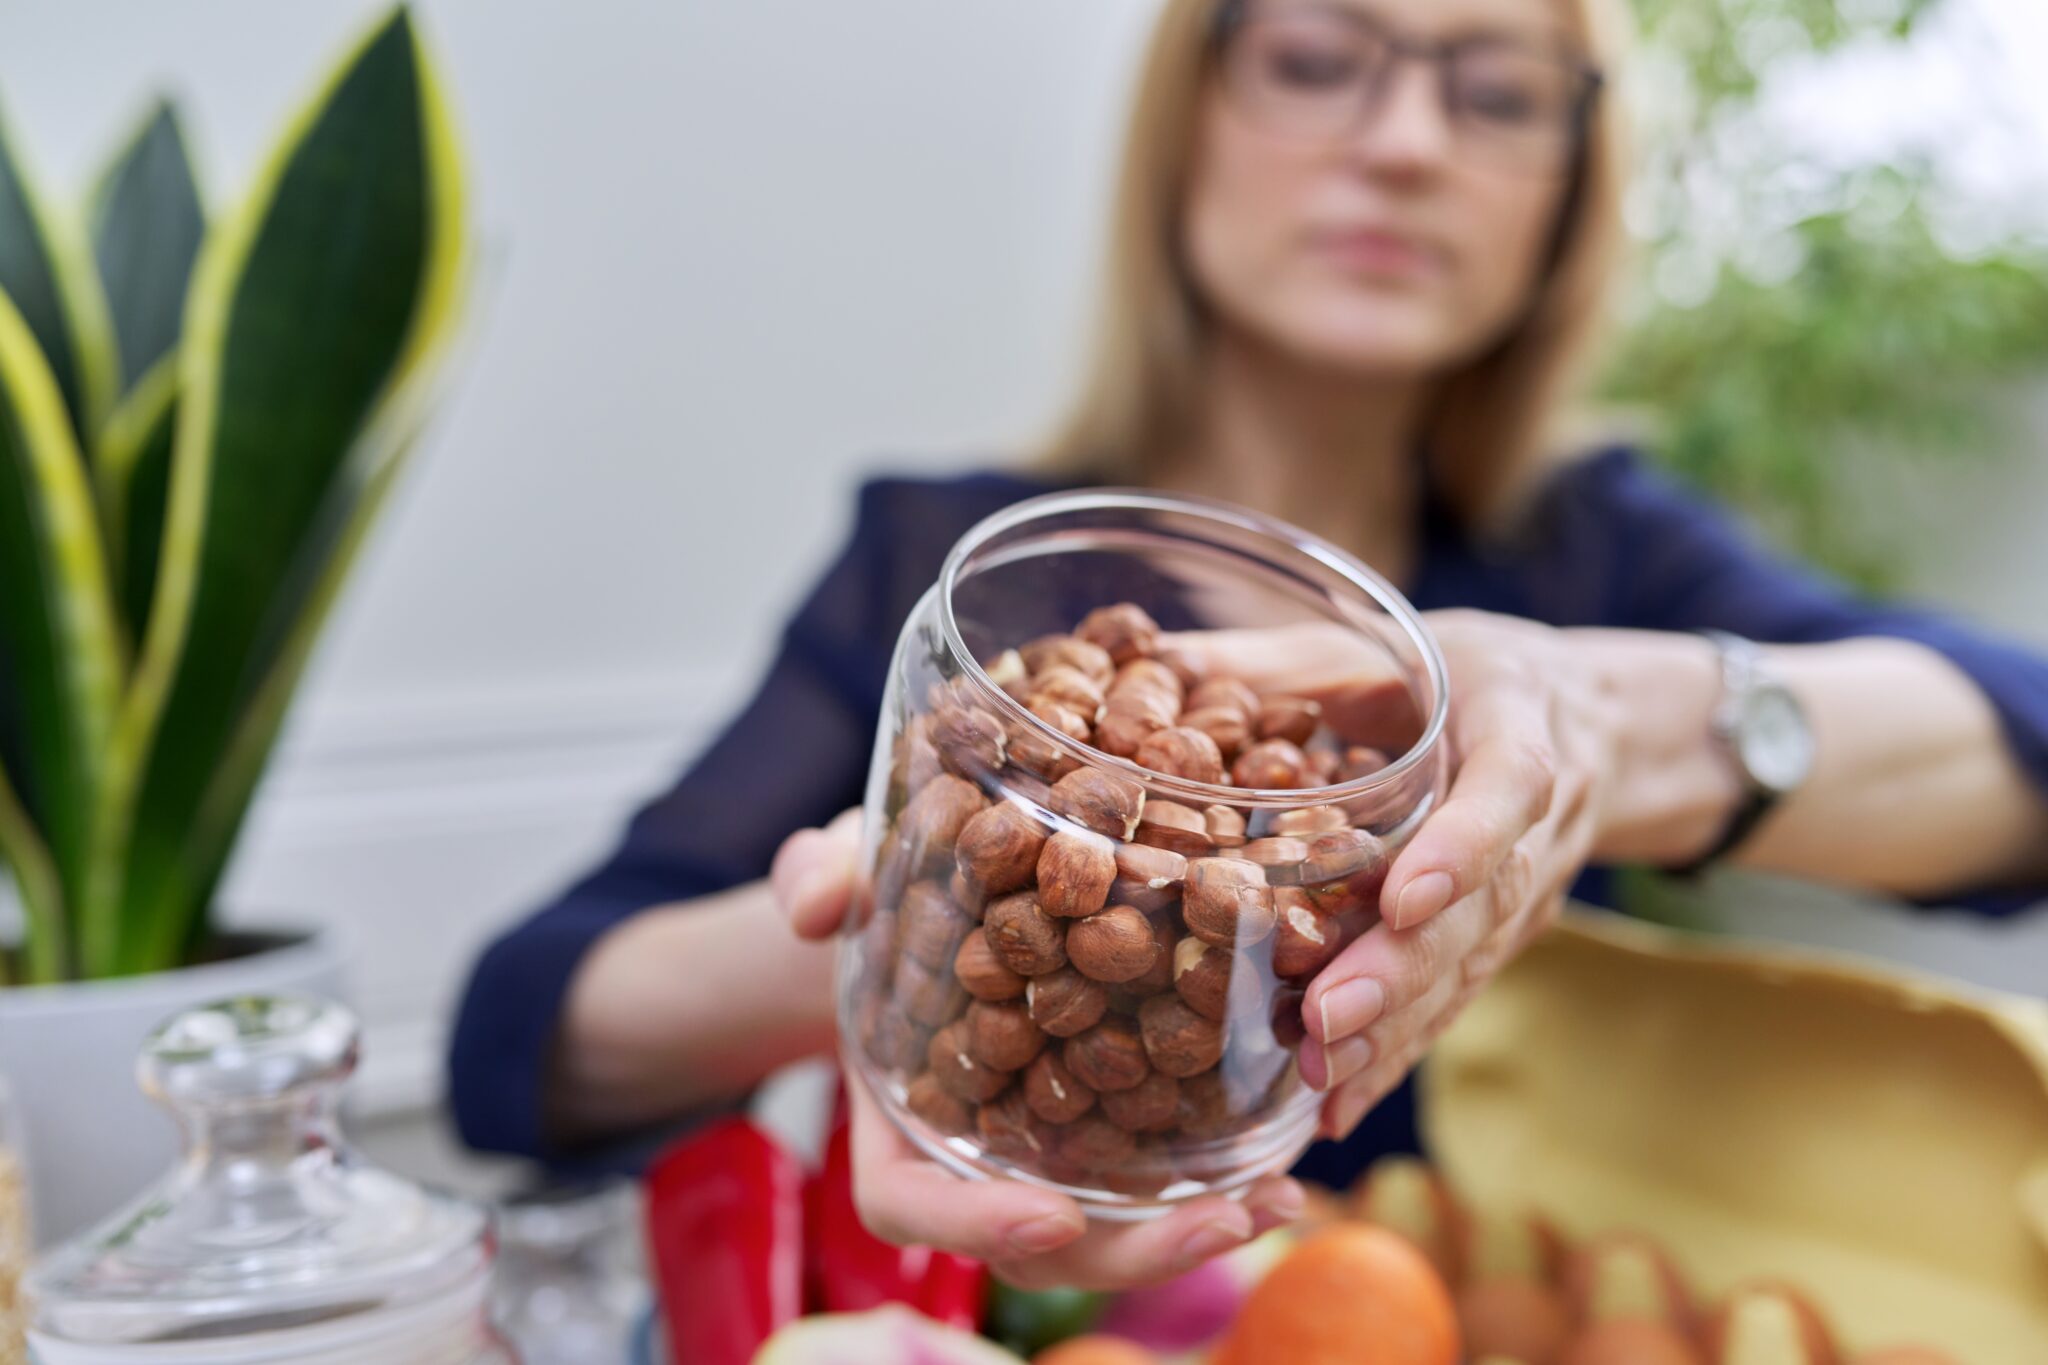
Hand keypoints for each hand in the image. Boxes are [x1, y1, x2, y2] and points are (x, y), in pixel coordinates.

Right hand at [769, 811, 1305, 1289]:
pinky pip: (1154, 1178)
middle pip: (1038, 1243)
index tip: (1056, 1215)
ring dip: (1194, 1233)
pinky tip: (1292, 1172)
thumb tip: (822, 905)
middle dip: (1129, 1252)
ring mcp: (1040, 1153)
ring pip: (1109, 1230)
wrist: (932, 897)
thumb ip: (817, 876)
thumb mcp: (843, 866)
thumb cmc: (880, 886)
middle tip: (1223, 1220)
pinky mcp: (1104, 1125)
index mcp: (892, 1115)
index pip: (907, 1203)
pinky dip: (1220, 1186)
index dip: (974, 1222)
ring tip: (1280, 1202)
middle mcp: (970, 1156)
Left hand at [1168, 611, 1616, 1139]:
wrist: (1598, 726)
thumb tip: (1156, 663)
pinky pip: (1453, 1002)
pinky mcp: (1503, 942)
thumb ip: (1286, 662)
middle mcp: (1538, 825)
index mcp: (1521, 727)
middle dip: (1400, 970)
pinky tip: (1338, 1104)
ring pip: (1465, 969)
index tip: (1403, 897)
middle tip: (1326, 1019)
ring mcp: (1529, 895)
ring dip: (1394, 1029)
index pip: (1510, 788)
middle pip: (1479, 909)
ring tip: (1320, 1074)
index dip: (1463, 846)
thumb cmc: (1467, 672)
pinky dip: (1397, 1054)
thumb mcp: (1391, 644)